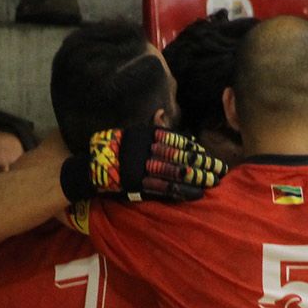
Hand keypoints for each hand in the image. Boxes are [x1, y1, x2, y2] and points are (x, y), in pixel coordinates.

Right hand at [59, 125, 227, 203]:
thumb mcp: (129, 131)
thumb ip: (147, 125)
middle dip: (202, 164)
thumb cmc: (110, 149)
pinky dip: (182, 191)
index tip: (205, 154)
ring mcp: (143, 168)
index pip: (174, 140)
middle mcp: (146, 150)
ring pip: (176, 173)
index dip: (192, 149)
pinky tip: (197, 194)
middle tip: (220, 169)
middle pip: (180, 157)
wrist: (87, 167)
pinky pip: (165, 188)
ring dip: (197, 178)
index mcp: (144, 135)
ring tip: (214, 182)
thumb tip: (161, 113)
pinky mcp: (140, 185)